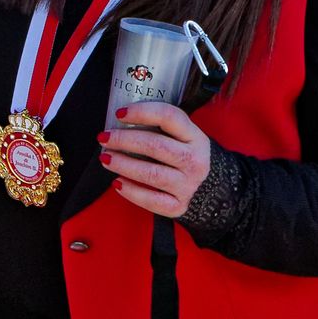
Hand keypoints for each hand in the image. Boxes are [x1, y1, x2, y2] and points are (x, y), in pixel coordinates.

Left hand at [99, 100, 209, 217]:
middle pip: (155, 145)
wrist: (213, 189)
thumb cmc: (187, 157)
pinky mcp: (179, 206)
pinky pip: (151, 200)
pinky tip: (117, 183)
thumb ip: (162, 129)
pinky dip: (131, 192)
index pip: (169, 117)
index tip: (119, 113)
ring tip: (106, 158)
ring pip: (151, 173)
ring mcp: (188, 185)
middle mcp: (195, 160)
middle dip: (124, 140)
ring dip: (123, 164)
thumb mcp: (185, 138)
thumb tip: (122, 121)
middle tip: (104, 137)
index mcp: (195, 137)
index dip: (142, 112)